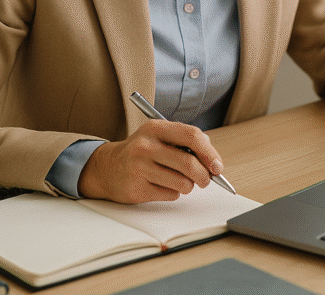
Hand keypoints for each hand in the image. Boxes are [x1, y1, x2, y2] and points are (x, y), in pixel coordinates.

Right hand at [76, 119, 224, 203]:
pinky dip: (173, 193)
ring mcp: (139, 168)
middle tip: (205, 180)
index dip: (209, 153)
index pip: (192, 136)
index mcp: (155, 128)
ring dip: (188, 186)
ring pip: (182, 183)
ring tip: (179, 181)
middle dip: (204, 176)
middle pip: (189, 163)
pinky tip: (162, 185)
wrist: (107, 167)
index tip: (217, 166)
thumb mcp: (159, 136)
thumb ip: (185, 141)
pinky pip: (170, 195)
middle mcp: (146, 146)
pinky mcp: (137, 188)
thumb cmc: (142, 152)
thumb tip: (212, 160)